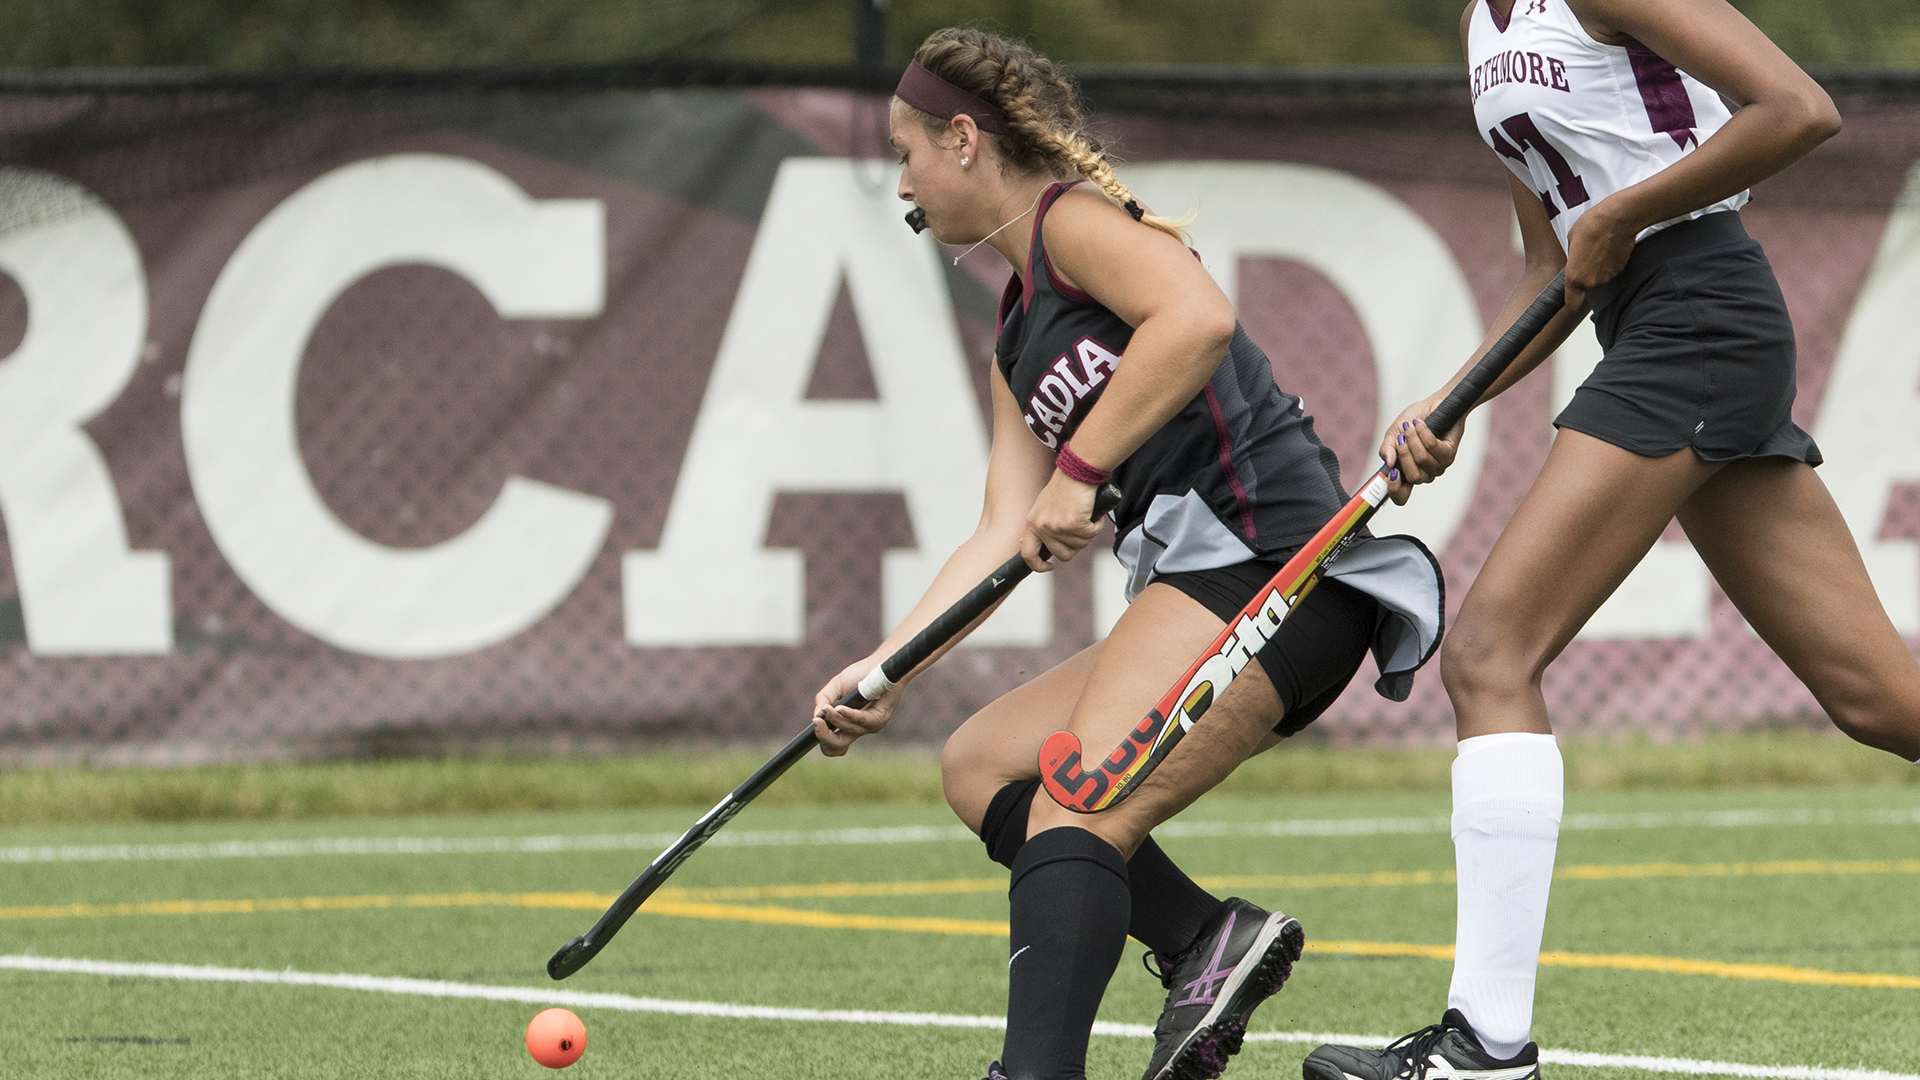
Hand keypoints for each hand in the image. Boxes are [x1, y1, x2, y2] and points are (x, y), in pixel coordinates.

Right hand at [810, 657, 901, 756]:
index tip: (814, 727)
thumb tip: (816, 715)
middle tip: (816, 723)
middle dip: (824, 736)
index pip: (833, 745)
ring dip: (835, 719)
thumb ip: (823, 699)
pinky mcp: (880, 718)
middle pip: (838, 745)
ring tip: (827, 709)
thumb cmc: (859, 675)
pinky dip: (850, 715)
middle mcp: (858, 729)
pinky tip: (840, 708)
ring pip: (848, 730)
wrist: (880, 664)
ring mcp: (869, 726)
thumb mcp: (835, 686)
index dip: (822, 741)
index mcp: (846, 725)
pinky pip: (862, 720)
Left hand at [1021, 471, 1101, 571]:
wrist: (1077, 470)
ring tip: (1085, 514)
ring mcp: (1057, 526)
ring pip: (1079, 545)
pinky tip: (1092, 511)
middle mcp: (1042, 526)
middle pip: (1062, 555)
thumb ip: (1043, 526)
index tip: (1049, 567)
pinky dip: (1096, 525)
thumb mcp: (1045, 508)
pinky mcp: (1073, 523)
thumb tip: (1045, 548)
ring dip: (1087, 532)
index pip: (1028, 554)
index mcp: (1032, 522)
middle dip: (1076, 546)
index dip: (1038, 566)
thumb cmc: (1065, 486)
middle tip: (1081, 529)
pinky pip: (1090, 534)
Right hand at [1378, 398, 1460, 505]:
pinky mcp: (1449, 455)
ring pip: (1422, 460)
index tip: (1392, 475)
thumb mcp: (1394, 432)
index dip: (1395, 492)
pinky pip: (1433, 448)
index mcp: (1407, 473)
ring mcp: (1438, 467)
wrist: (1435, 404)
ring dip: (1413, 439)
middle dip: (1404, 454)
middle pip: (1412, 476)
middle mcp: (1424, 474)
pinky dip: (1424, 433)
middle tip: (1402, 436)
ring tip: (1411, 425)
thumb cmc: (1414, 420)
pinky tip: (1420, 424)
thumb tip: (1387, 462)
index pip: (1401, 496)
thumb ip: (1387, 448)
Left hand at [1563, 196, 1637, 311]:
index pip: (1572, 302)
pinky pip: (1610, 270)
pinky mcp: (1621, 269)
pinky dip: (1609, 263)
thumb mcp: (1571, 240)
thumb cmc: (1592, 225)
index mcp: (1575, 277)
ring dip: (1598, 268)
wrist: (1618, 218)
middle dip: (1586, 274)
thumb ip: (1572, 258)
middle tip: (1587, 257)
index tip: (1572, 299)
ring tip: (1599, 249)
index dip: (1572, 301)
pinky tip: (1609, 248)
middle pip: (1587, 286)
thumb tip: (1576, 260)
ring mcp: (1608, 276)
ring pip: (1599, 278)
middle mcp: (1592, 281)